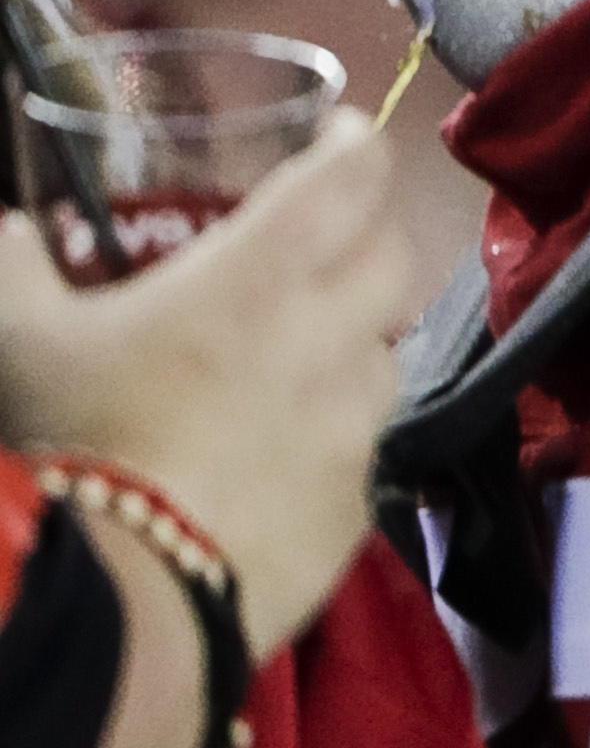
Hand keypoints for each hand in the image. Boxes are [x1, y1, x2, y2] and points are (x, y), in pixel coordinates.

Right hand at [0, 116, 424, 654]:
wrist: (121, 607)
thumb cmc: (71, 446)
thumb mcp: (15, 343)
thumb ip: (12, 270)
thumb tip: (11, 233)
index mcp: (260, 277)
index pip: (351, 178)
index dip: (355, 147)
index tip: (341, 140)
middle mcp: (330, 339)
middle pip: (393, 261)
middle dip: (367, 241)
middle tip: (323, 248)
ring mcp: (353, 430)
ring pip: (387, 359)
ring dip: (355, 345)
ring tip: (302, 358)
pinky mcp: (356, 511)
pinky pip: (364, 455)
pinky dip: (334, 442)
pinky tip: (285, 458)